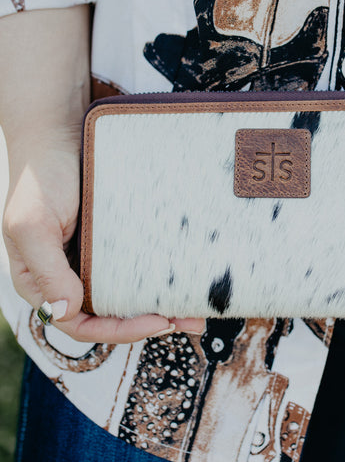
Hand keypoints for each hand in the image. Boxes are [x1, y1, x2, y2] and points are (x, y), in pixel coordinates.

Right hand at [3, 133, 204, 343]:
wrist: (59, 131)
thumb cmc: (40, 176)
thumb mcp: (32, 224)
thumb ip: (46, 270)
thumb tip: (63, 312)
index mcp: (40, 283)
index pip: (79, 324)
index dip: (118, 331)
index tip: (157, 322)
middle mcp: (66, 277)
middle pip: (108, 315)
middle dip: (149, 322)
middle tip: (191, 320)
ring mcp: (90, 259)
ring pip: (126, 294)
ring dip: (160, 304)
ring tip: (196, 307)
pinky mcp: (112, 240)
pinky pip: (136, 266)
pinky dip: (157, 276)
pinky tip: (183, 276)